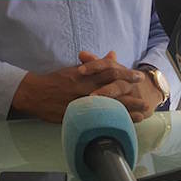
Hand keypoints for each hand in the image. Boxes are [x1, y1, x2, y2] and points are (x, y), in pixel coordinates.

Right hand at [11, 51, 143, 122]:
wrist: (35, 93)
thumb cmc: (56, 79)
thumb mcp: (76, 68)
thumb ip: (95, 64)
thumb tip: (112, 55)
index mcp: (85, 74)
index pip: (109, 72)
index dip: (125, 75)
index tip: (138, 77)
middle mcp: (84, 88)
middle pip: (112, 92)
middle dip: (130, 96)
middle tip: (145, 101)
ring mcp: (80, 103)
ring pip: (107, 107)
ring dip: (125, 111)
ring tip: (140, 115)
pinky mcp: (75, 115)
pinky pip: (96, 119)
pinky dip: (110, 121)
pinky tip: (121, 125)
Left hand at [80, 52, 163, 121]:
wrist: (149, 89)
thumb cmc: (121, 79)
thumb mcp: (110, 69)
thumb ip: (95, 62)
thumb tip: (81, 54)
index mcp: (118, 69)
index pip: (107, 65)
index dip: (94, 66)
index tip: (80, 70)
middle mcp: (127, 81)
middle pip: (117, 84)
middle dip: (104, 90)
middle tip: (90, 96)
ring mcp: (134, 95)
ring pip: (126, 99)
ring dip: (116, 104)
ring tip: (104, 109)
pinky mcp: (139, 109)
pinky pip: (134, 114)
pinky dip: (129, 117)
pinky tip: (120, 120)